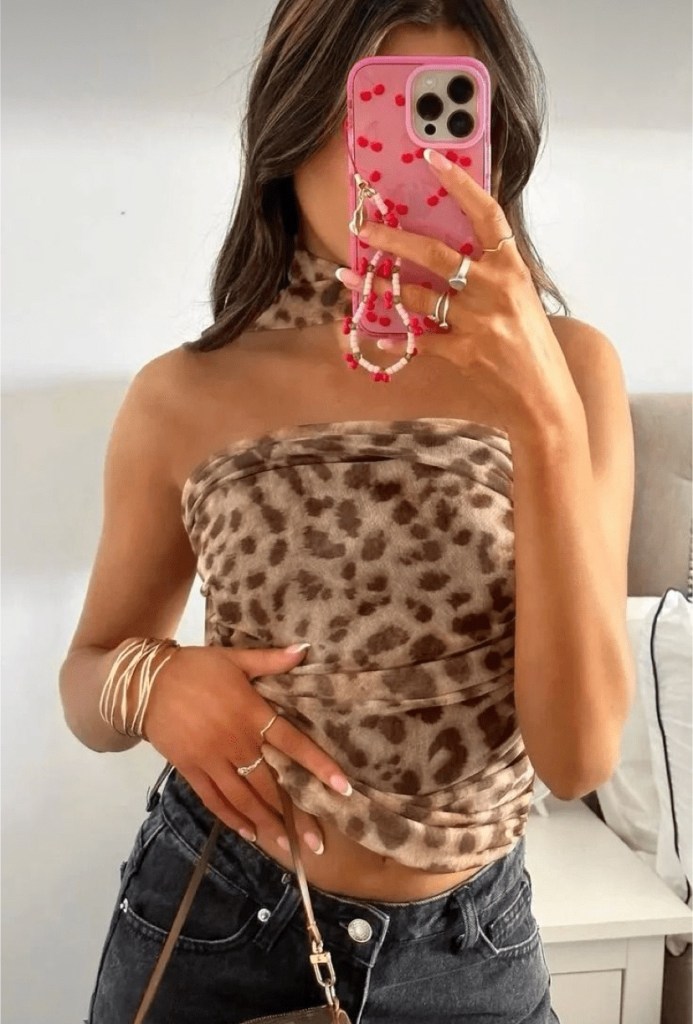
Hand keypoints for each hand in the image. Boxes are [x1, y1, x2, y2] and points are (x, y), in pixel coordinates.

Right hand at [142, 644, 351, 856]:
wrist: (146, 683)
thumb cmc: (196, 668)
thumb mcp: (235, 659)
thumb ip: (271, 660)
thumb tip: (304, 649)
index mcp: (252, 714)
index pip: (294, 743)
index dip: (319, 766)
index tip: (342, 788)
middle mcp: (236, 742)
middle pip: (271, 784)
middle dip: (296, 816)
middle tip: (317, 844)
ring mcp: (212, 759)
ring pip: (244, 799)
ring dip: (267, 825)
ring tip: (288, 848)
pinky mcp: (191, 770)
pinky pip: (215, 800)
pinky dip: (233, 819)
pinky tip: (250, 833)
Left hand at [340, 148, 579, 437]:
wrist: (545, 396)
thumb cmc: (533, 342)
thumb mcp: (521, 296)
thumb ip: (491, 269)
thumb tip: (452, 244)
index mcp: (513, 267)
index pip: (486, 214)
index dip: (459, 184)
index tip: (432, 159)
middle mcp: (495, 289)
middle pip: (435, 254)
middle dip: (393, 240)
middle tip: (363, 228)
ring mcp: (478, 322)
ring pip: (416, 297)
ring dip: (378, 287)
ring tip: (347, 276)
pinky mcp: (463, 352)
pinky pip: (418, 340)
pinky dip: (394, 337)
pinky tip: (374, 332)